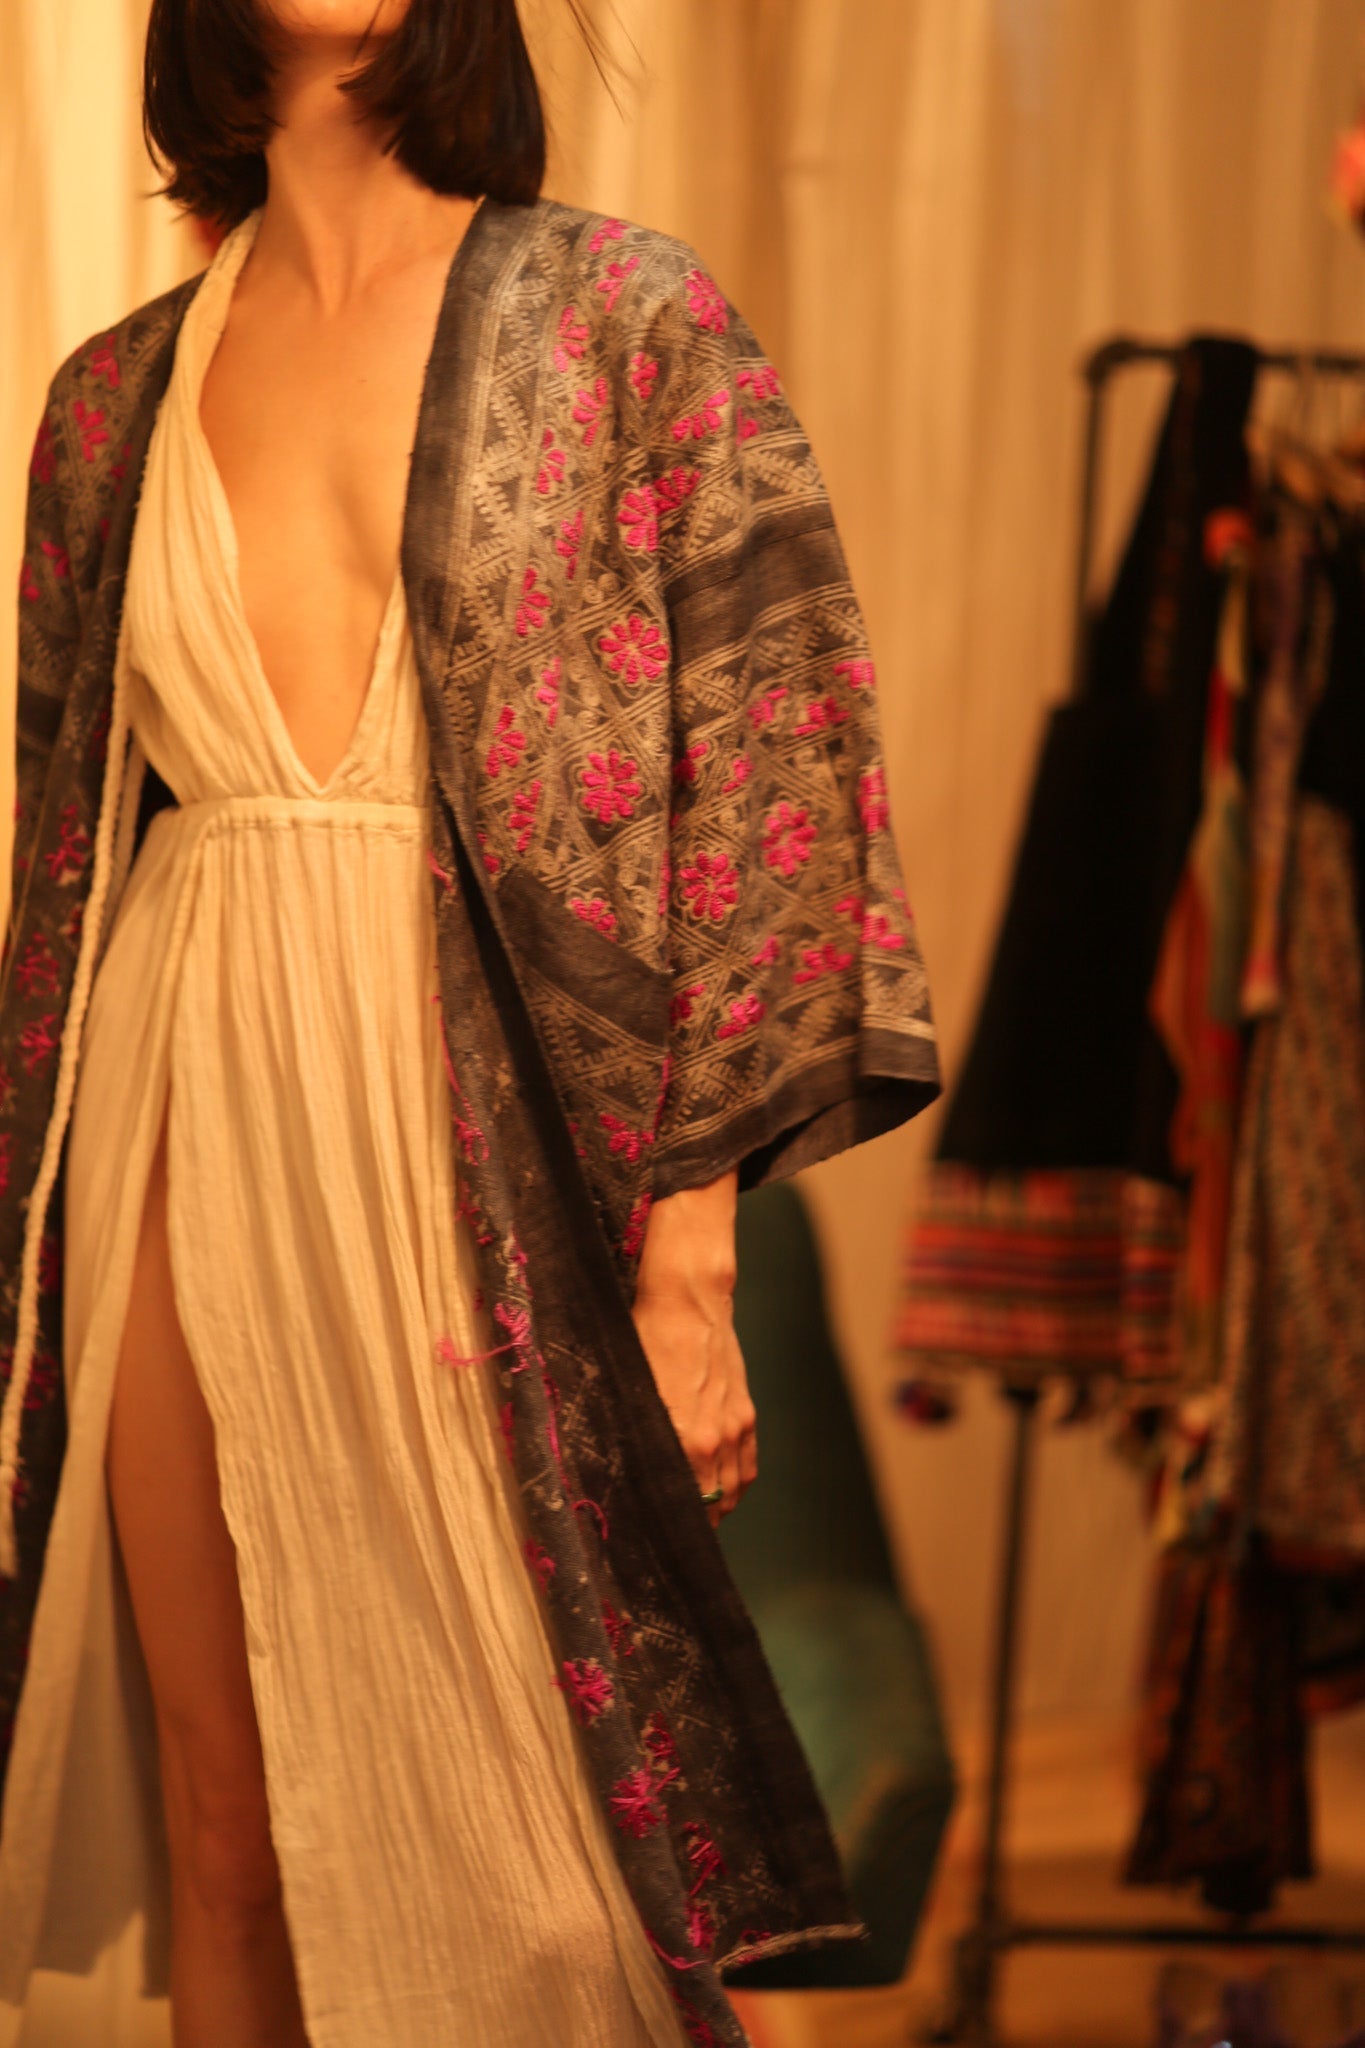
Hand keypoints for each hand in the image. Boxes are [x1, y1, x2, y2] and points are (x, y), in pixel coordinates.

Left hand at [630, 1172, 757, 1527]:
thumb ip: (635, 1433)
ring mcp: (736, 1425)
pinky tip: (724, 1493)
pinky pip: (748, 1464)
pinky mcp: (746, 1411)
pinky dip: (737, 1485)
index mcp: (685, 1438)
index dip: (671, 1523)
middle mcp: (715, 1438)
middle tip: (675, 1536)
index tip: (657, 1536)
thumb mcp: (632, 1389)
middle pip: (711, 1502)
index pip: (682, 1501)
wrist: (688, 1300)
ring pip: (733, 1488)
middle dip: (694, 1523)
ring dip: (718, 1508)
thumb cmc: (649, 1338)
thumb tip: (619, 1468)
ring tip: (699, 1521)